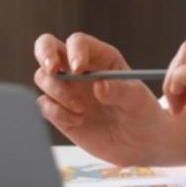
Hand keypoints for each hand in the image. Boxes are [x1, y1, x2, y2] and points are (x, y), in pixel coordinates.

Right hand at [33, 32, 185, 166]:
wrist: (139, 144)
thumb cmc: (142, 114)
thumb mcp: (137, 101)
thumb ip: (120, 91)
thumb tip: (100, 85)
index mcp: (101, 58)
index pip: (78, 42)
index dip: (74, 51)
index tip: (78, 70)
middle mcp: (79, 70)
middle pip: (47, 46)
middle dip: (44, 54)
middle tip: (52, 70)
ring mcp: (67, 89)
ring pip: (43, 77)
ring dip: (58, 93)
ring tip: (81, 110)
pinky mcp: (59, 111)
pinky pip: (44, 104)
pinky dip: (56, 113)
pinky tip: (78, 121)